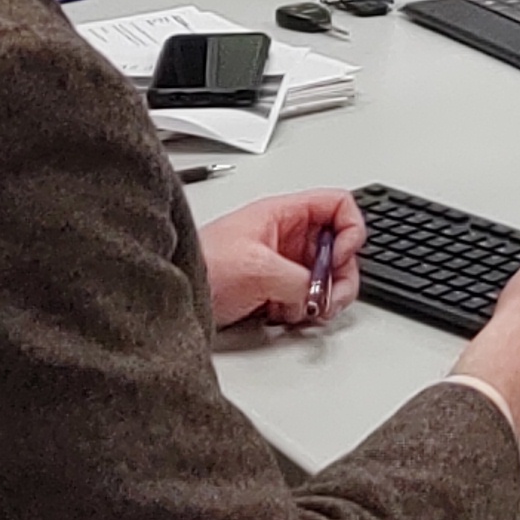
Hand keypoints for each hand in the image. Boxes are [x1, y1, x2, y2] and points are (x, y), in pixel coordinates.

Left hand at [202, 188, 362, 328]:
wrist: (170, 294)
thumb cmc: (201, 265)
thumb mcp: (256, 268)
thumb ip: (298, 279)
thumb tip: (322, 295)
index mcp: (283, 214)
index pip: (337, 205)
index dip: (349, 229)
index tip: (340, 257)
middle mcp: (287, 235)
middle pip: (338, 246)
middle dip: (340, 274)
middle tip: (329, 296)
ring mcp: (282, 263)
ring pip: (326, 276)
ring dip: (324, 296)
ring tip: (308, 309)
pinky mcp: (275, 288)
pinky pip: (308, 297)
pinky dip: (306, 309)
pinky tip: (288, 314)